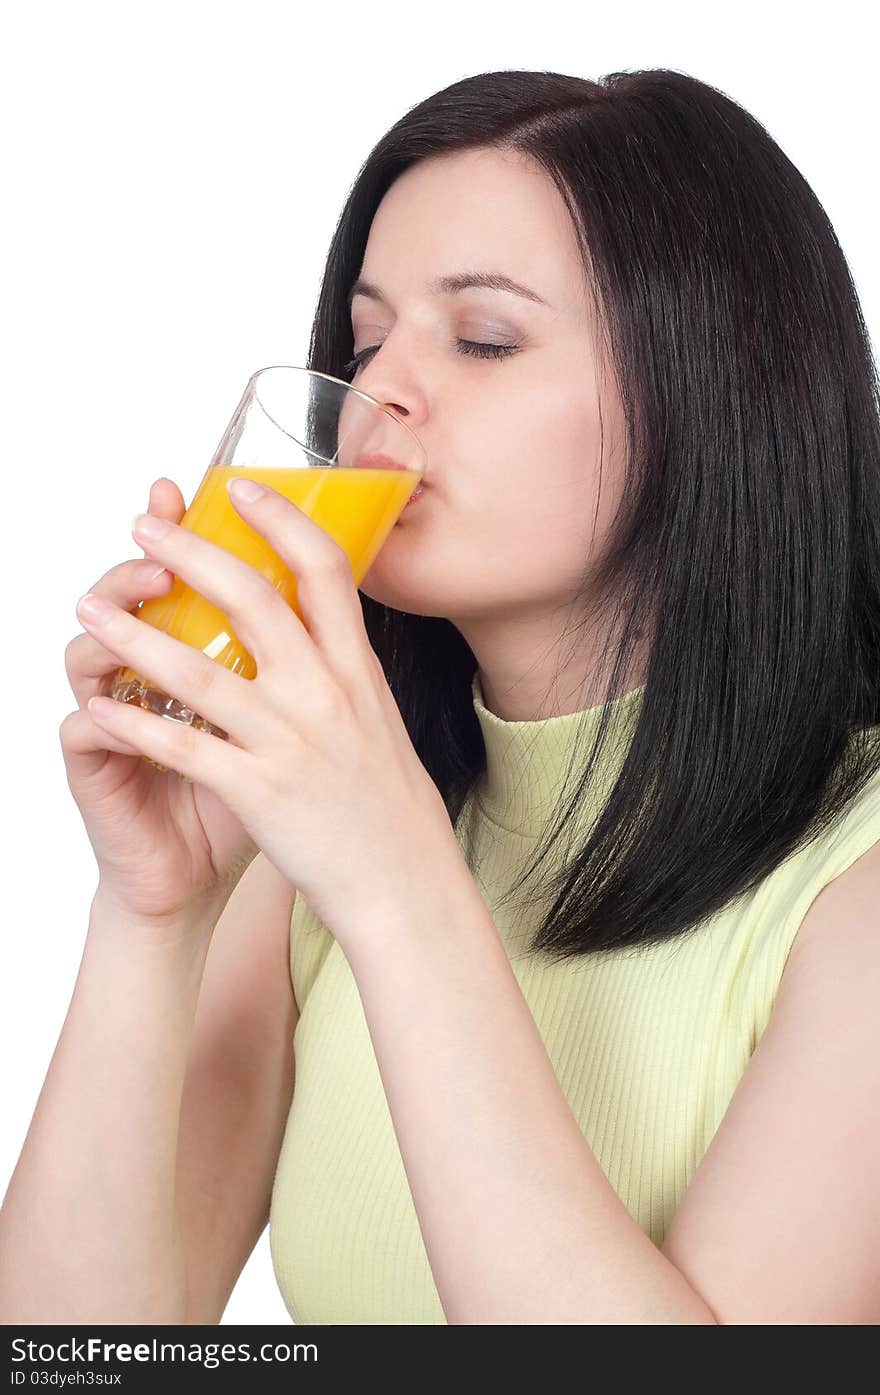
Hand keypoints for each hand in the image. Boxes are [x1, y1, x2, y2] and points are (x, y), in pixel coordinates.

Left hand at [76, 477, 459, 940]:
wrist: (407, 883)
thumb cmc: (390, 807)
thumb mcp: (379, 721)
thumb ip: (346, 671)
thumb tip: (322, 626)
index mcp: (358, 671)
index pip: (324, 571)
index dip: (281, 520)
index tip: (241, 488)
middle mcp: (326, 695)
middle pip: (254, 600)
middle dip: (191, 554)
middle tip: (145, 528)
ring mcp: (293, 742)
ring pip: (201, 672)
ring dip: (137, 636)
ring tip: (92, 611)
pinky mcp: (261, 792)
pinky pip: (185, 749)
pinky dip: (137, 725)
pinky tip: (102, 706)